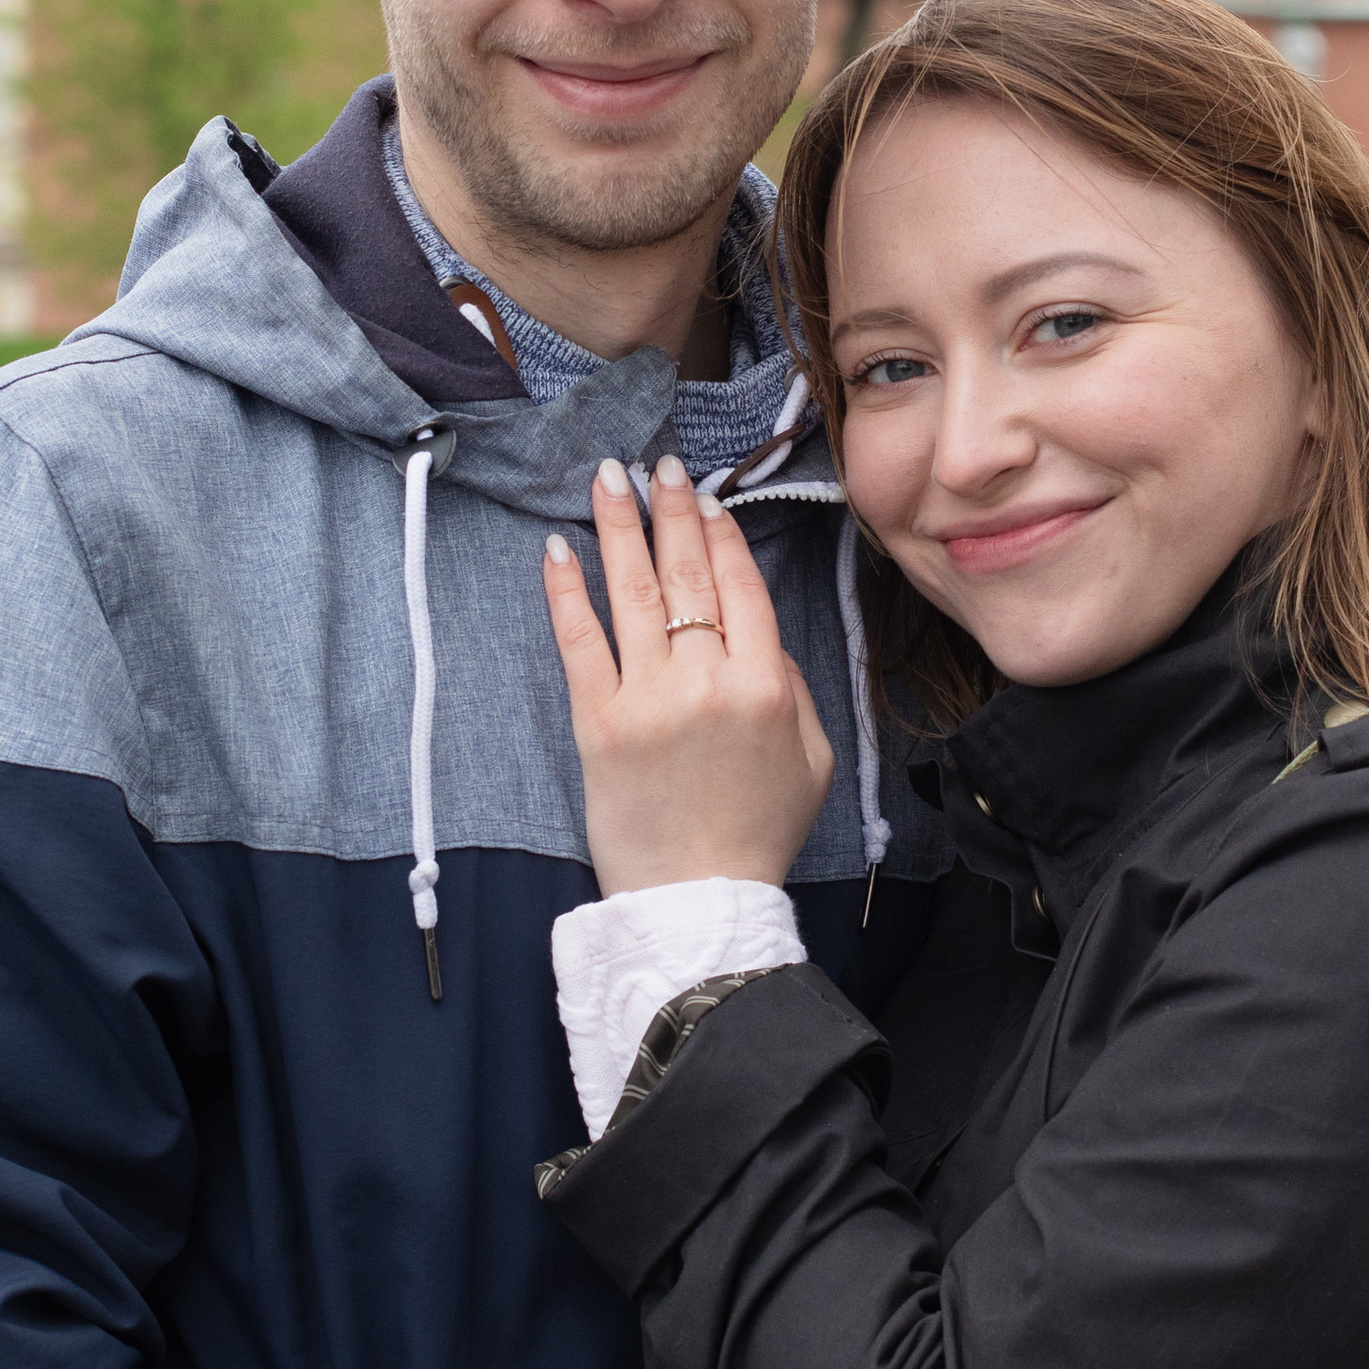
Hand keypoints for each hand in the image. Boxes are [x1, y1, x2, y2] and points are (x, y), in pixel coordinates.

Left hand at [544, 457, 834, 893]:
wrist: (699, 902)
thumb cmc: (758, 834)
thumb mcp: (811, 759)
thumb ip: (790, 685)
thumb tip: (756, 632)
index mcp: (765, 686)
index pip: (741, 588)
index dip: (723, 536)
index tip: (706, 499)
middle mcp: (707, 681)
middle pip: (688, 576)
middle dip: (672, 511)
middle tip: (657, 466)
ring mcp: (648, 700)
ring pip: (633, 594)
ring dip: (619, 528)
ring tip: (608, 478)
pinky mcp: (598, 724)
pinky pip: (579, 644)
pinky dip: (566, 593)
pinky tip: (557, 550)